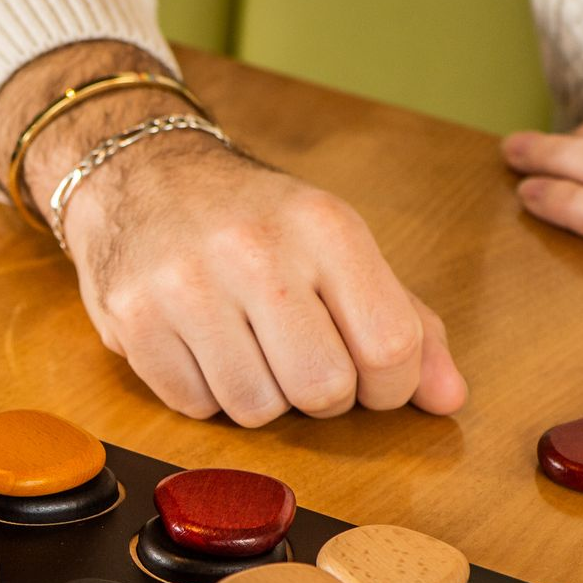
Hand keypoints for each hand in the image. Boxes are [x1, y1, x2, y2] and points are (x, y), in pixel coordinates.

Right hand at [60, 131, 467, 423]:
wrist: (141, 174)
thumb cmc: (254, 220)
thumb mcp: (338, 247)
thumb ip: (404, 322)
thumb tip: (449, 400)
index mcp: (325, 226)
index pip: (391, 347)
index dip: (390, 386)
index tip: (369, 375)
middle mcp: (256, 250)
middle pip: (324, 389)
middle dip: (321, 395)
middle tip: (300, 360)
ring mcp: (186, 286)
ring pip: (256, 409)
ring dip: (260, 396)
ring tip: (246, 349)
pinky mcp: (133, 319)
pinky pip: (194, 406)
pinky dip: (204, 393)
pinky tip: (199, 347)